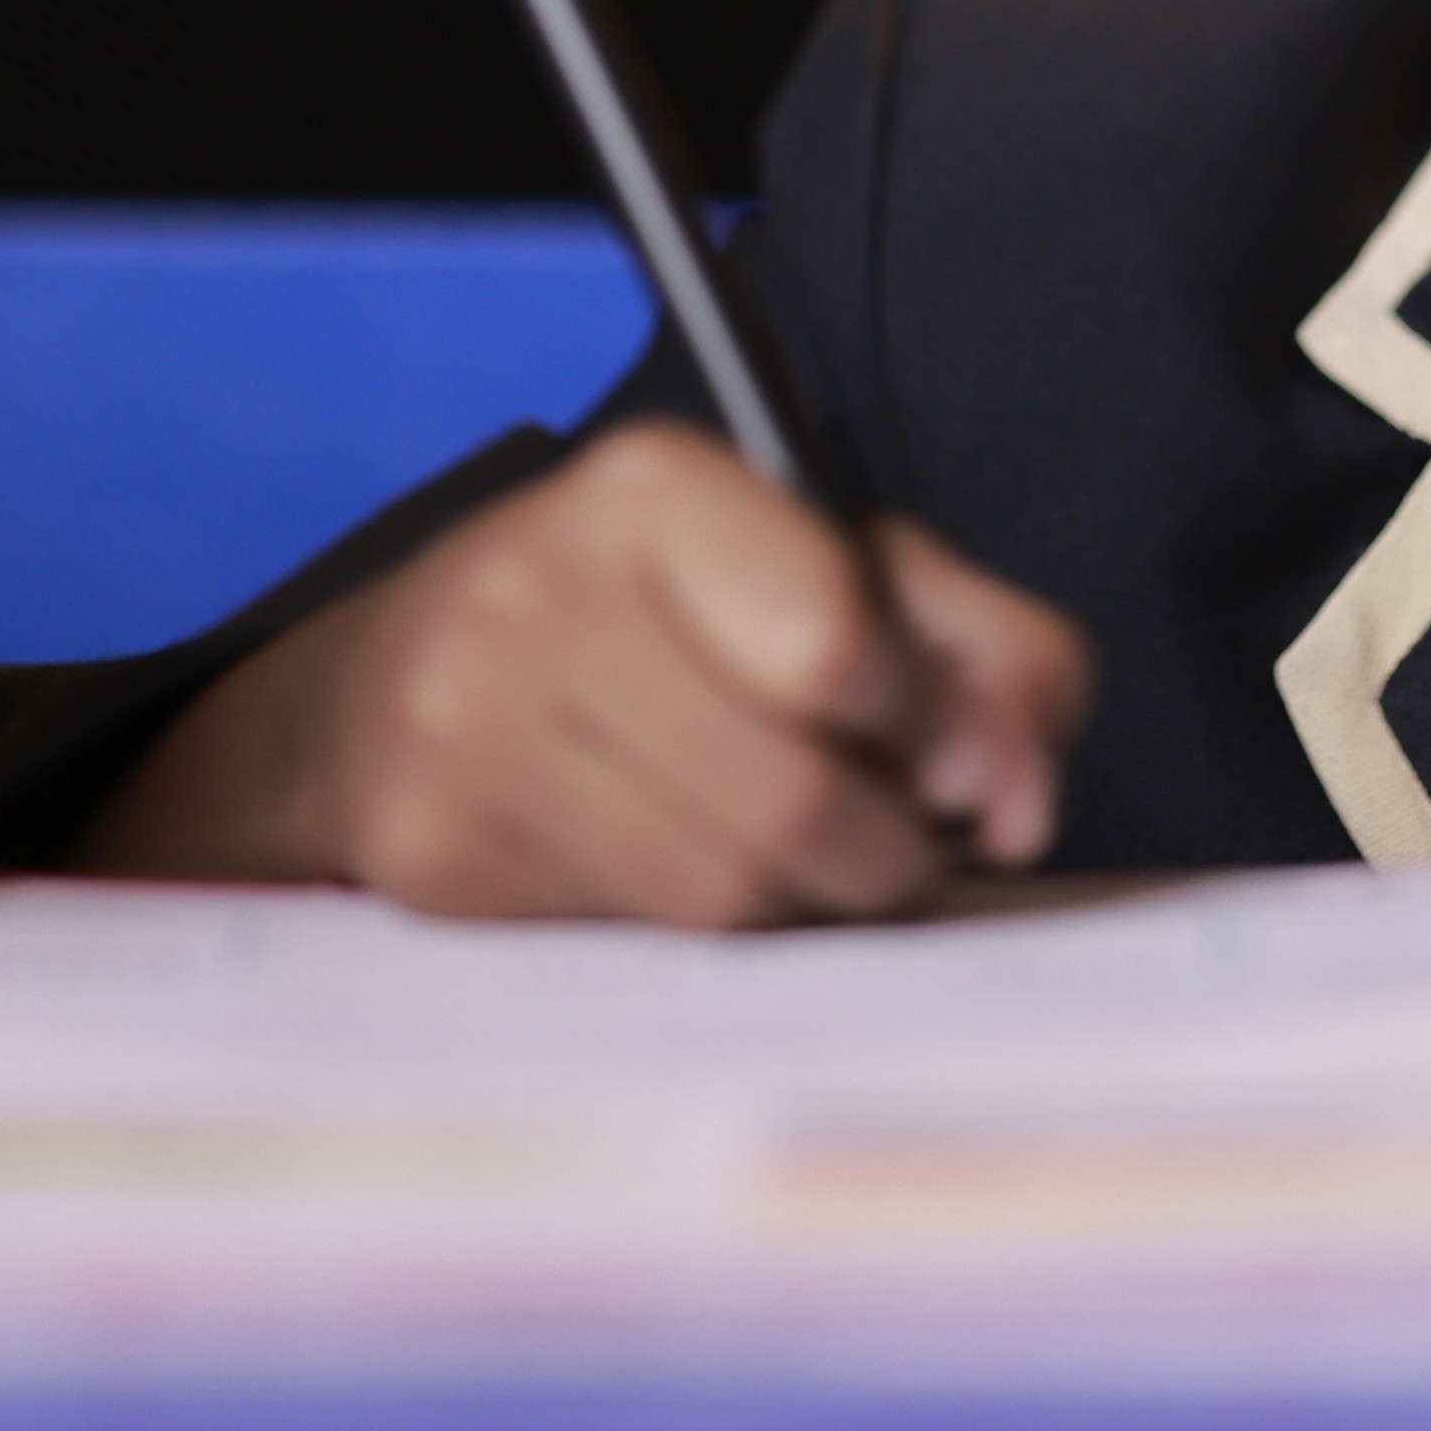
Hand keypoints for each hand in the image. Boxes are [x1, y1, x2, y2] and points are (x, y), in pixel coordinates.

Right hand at [78, 422, 1090, 922]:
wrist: (411, 671)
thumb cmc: (676, 620)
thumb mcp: (849, 579)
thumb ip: (986, 658)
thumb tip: (1020, 806)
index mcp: (651, 488)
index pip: (831, 646)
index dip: (920, 725)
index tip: (934, 753)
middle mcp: (534, 585)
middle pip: (788, 799)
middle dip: (880, 852)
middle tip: (887, 841)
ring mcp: (460, 722)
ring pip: (715, 896)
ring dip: (799, 908)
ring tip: (797, 862)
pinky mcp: (426, 845)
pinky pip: (629, 942)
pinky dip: (695, 936)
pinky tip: (679, 869)